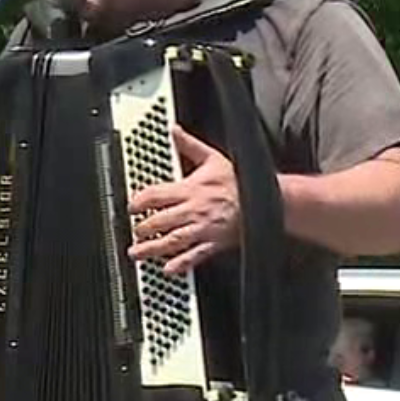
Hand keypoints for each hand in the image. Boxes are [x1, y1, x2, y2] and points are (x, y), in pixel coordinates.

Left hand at [126, 127, 239, 275]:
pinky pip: (195, 256)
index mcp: (191, 189)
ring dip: (152, 249)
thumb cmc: (238, 182)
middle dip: (142, 227)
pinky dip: (181, 264)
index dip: (139, 201)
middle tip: (132, 231)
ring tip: (136, 253)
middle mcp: (194, 210)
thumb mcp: (213, 159)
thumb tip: (174, 130)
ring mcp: (204, 229)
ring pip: (173, 240)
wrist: (267, 200)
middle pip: (160, 220)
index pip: (156, 195)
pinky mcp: (214, 243)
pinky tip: (167, 270)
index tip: (131, 206)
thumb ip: (189, 145)